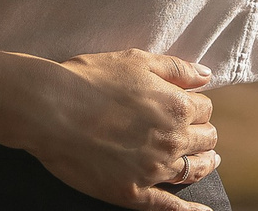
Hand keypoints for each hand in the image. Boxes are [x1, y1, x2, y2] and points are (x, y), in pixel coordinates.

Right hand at [16, 49, 221, 208]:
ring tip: (206, 161)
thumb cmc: (89, 80)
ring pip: (193, 170)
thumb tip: (206, 76)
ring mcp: (153, 170)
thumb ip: (176, 68)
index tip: (187, 104)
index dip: (196, 104)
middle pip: (205, 139)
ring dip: (204, 163)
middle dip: (203, 132)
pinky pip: (170, 207)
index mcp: (176, 106)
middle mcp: (172, 140)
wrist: (51, 110)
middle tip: (195, 131)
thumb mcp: (136, 60)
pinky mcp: (133, 193)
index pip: (204, 108)